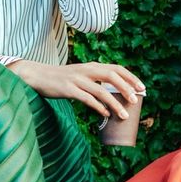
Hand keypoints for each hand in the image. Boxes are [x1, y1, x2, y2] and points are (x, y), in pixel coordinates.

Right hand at [9, 60, 144, 119]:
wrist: (38, 76)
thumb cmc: (61, 80)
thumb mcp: (80, 77)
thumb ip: (95, 82)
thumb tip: (111, 96)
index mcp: (91, 66)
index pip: (116, 68)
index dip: (131, 77)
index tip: (142, 88)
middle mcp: (86, 70)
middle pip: (112, 76)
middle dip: (126, 88)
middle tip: (136, 100)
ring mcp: (77, 79)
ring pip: (101, 90)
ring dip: (114, 103)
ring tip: (123, 115)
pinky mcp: (68, 89)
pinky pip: (87, 99)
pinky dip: (98, 107)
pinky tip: (105, 114)